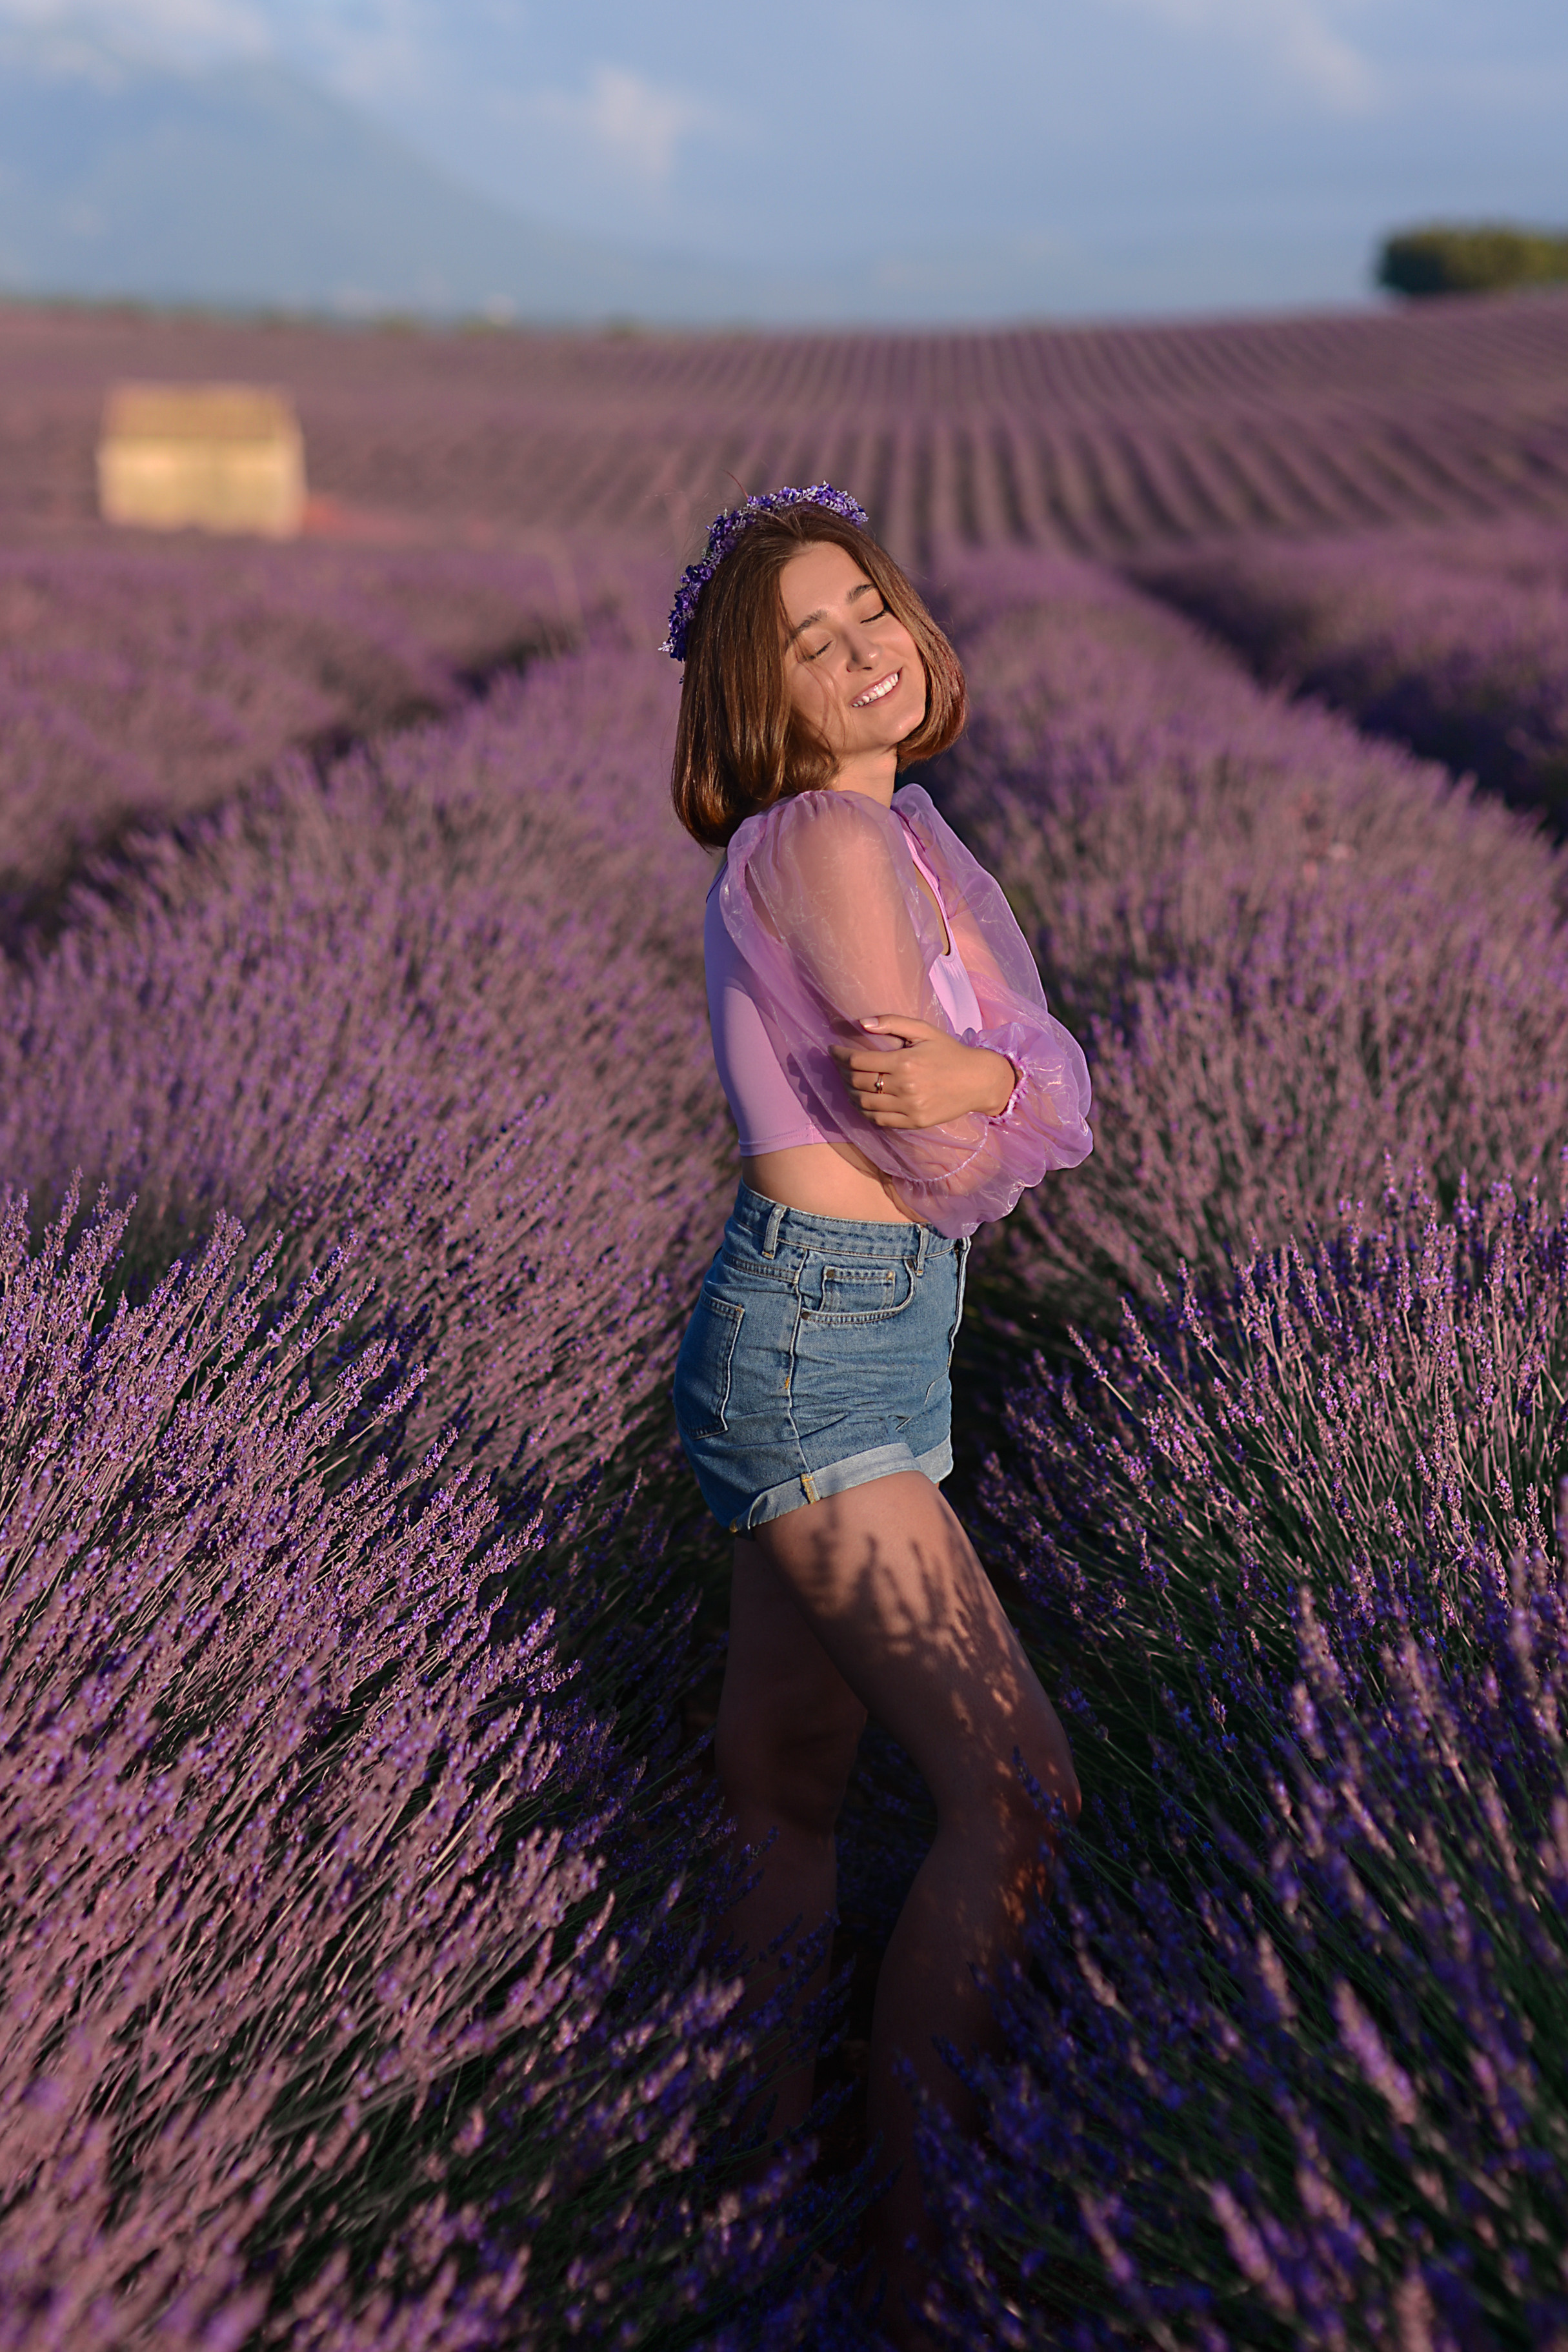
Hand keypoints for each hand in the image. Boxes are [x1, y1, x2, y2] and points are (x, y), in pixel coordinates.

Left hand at [832, 1016, 1015, 1128]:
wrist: (978, 1080)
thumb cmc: (949, 1051)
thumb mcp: (924, 1030)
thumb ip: (892, 1023)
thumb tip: (861, 1022)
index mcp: (905, 1062)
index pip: (858, 1061)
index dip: (840, 1056)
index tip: (832, 1050)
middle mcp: (905, 1087)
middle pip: (858, 1083)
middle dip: (842, 1073)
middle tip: (839, 1066)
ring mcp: (909, 1108)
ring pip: (865, 1104)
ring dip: (850, 1092)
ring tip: (848, 1082)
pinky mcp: (914, 1122)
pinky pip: (879, 1120)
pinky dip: (865, 1111)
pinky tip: (863, 1100)